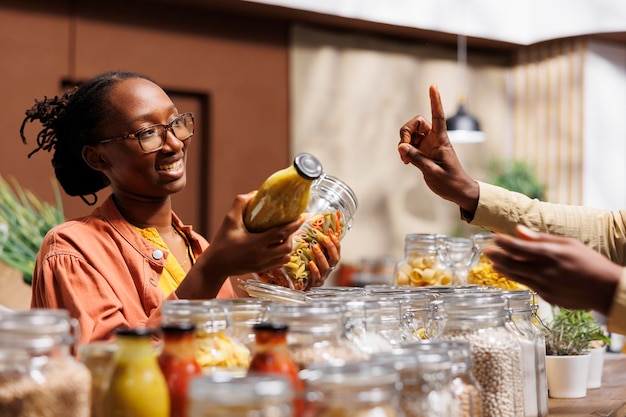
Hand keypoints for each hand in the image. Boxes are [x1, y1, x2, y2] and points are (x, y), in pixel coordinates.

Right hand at [200, 192, 303, 277]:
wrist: (215, 265)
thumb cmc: (222, 241)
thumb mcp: (229, 220)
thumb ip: (240, 204)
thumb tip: (254, 193)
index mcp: (255, 243)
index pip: (280, 234)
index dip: (293, 225)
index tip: (300, 216)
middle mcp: (261, 255)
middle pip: (287, 246)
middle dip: (292, 235)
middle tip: (290, 225)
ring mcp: (262, 264)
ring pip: (286, 257)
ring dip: (289, 245)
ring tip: (285, 236)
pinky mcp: (262, 270)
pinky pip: (280, 263)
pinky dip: (283, 254)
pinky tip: (279, 246)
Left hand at [306, 229, 340, 288]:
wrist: (297, 285)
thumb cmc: (304, 267)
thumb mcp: (310, 254)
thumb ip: (314, 244)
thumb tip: (311, 228)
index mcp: (329, 262)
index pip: (337, 251)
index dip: (336, 242)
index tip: (330, 233)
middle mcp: (328, 269)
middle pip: (335, 259)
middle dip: (331, 248)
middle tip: (324, 238)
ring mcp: (322, 277)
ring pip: (326, 267)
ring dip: (321, 256)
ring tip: (315, 247)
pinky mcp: (314, 284)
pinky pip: (316, 277)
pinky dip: (315, 270)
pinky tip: (311, 263)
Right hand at [397, 84, 478, 214]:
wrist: (458, 191)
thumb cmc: (450, 182)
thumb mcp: (432, 172)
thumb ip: (416, 158)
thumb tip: (402, 147)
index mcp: (441, 140)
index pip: (438, 116)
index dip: (435, 101)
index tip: (433, 86)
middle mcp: (434, 139)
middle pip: (416, 122)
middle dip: (406, 132)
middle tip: (404, 148)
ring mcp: (428, 144)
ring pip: (411, 133)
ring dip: (404, 143)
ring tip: (405, 159)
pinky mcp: (423, 152)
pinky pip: (409, 144)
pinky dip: (404, 151)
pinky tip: (406, 161)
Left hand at [484, 225, 621, 314]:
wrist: (606, 289)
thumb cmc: (589, 262)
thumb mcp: (568, 244)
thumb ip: (541, 238)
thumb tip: (518, 230)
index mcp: (550, 254)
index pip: (518, 247)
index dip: (503, 242)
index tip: (494, 238)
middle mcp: (544, 271)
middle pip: (512, 263)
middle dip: (497, 256)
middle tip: (486, 251)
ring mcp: (544, 286)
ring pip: (516, 276)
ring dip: (503, 268)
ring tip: (494, 263)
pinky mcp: (547, 297)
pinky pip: (528, 286)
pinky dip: (518, 278)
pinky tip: (511, 274)